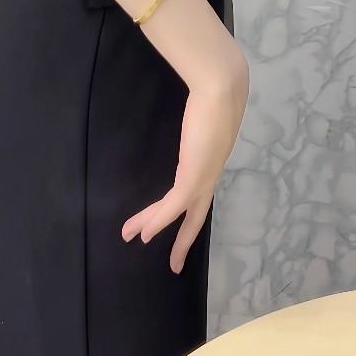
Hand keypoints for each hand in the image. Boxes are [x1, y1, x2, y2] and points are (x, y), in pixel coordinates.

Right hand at [121, 46, 249, 272]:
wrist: (221, 89)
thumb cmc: (213, 95)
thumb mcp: (204, 117)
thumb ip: (199, 124)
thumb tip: (197, 116)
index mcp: (212, 166)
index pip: (199, 199)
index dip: (190, 219)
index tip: (182, 232)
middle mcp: (210, 177)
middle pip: (194, 218)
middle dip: (182, 243)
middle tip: (172, 265)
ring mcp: (203, 178)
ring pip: (177, 213)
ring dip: (154, 226)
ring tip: (134, 238)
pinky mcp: (193, 175)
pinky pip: (172, 206)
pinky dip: (158, 220)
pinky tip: (144, 233)